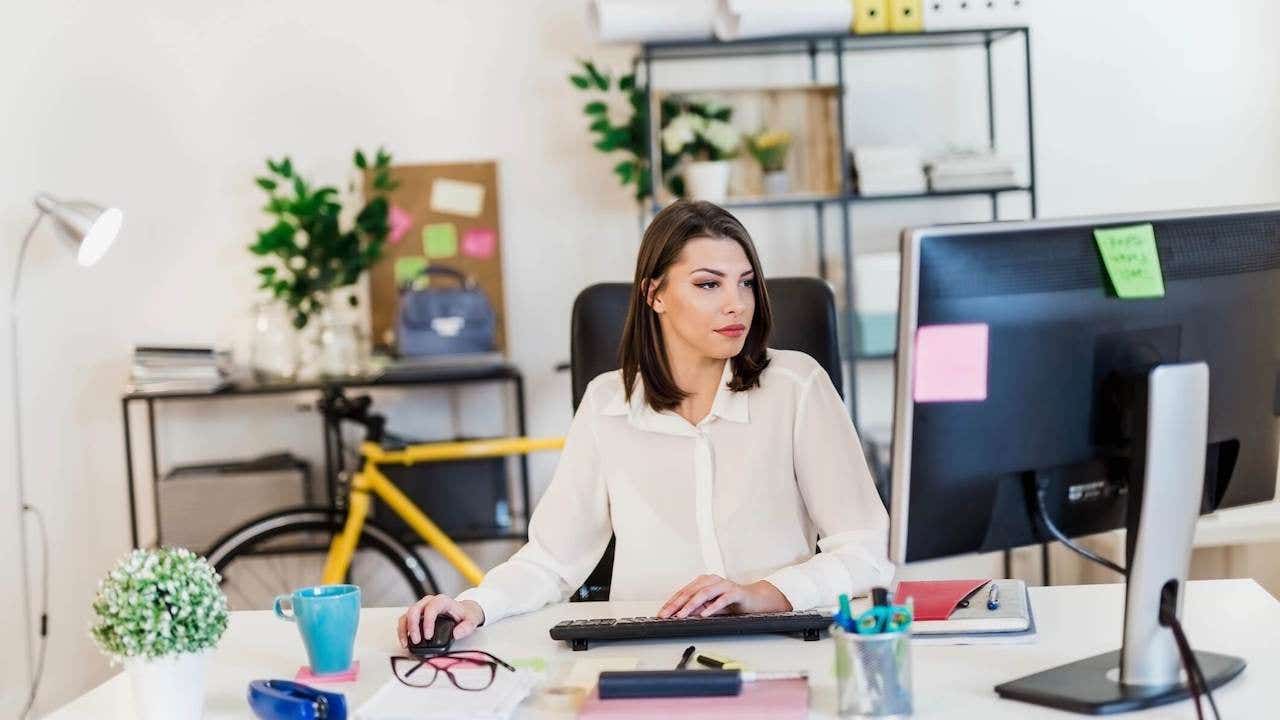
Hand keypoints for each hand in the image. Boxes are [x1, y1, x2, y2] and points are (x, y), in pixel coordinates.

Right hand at [396, 594, 485, 648]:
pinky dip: (403, 631)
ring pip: (407, 615)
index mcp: (442, 601)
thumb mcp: (472, 620)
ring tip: (407, 643)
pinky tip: (405, 641)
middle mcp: (429, 601)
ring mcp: (421, 607)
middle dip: (413, 626)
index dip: (427, 622)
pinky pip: (405, 620)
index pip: (431, 608)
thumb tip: (456, 634)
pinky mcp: (416, 615)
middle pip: (415, 610)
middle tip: (417, 641)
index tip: (428, 636)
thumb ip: (466, 627)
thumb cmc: (465, 615)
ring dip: (405, 629)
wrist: (463, 611)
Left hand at [657, 575, 791, 618]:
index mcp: (704, 582)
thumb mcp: (711, 607)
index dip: (671, 602)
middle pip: (690, 591)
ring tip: (682, 615)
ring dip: (691, 605)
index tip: (662, 613)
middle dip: (677, 604)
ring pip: (704, 593)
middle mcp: (712, 580)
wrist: (755, 600)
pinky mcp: (736, 592)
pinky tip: (705, 614)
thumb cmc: (732, 602)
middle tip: (667, 614)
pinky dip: (712, 607)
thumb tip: (681, 615)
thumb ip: (698, 609)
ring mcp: (724, 585)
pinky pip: (722, 599)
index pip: (684, 591)